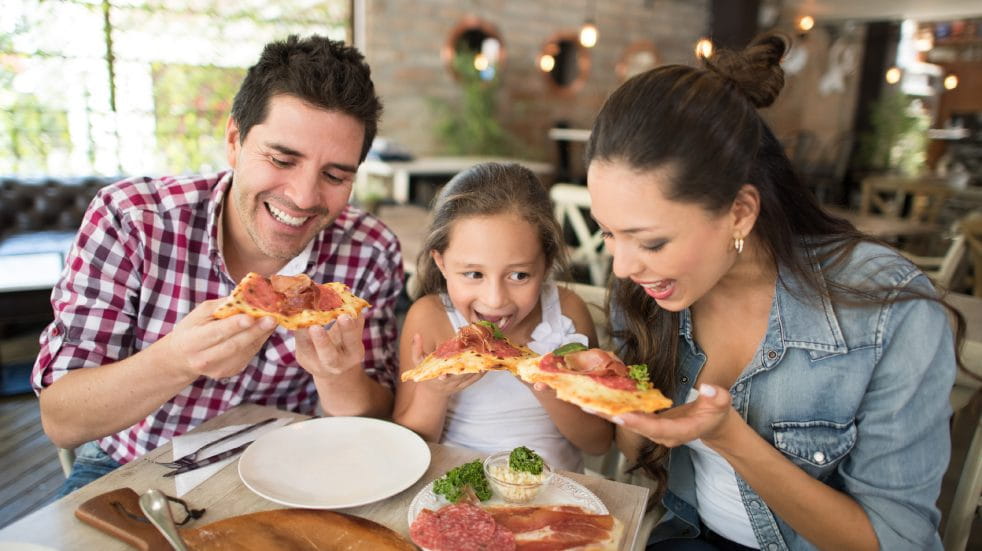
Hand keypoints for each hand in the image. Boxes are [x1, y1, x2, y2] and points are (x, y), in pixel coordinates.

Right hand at [163, 299, 276, 380]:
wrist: (182, 357)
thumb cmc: (192, 329)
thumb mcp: (200, 313)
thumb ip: (222, 306)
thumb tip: (247, 297)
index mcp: (192, 341)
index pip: (216, 333)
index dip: (234, 325)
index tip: (250, 317)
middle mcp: (204, 359)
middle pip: (234, 344)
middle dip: (255, 331)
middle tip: (272, 318)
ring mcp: (218, 369)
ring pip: (245, 351)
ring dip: (261, 335)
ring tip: (272, 321)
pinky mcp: (230, 372)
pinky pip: (249, 355)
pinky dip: (258, 341)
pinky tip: (263, 330)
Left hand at [294, 314, 365, 377]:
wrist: (332, 368)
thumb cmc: (346, 345)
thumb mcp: (354, 334)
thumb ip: (354, 319)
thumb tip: (348, 298)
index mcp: (353, 354)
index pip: (352, 342)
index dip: (348, 330)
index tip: (344, 316)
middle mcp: (335, 363)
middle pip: (329, 356)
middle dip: (322, 342)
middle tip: (315, 327)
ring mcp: (316, 363)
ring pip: (307, 348)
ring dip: (302, 332)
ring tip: (300, 316)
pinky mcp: (302, 357)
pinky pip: (298, 341)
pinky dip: (296, 326)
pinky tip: (295, 313)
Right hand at [410, 334, 483, 395]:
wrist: (434, 392)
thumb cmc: (425, 374)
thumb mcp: (417, 362)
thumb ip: (416, 349)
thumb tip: (417, 335)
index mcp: (437, 376)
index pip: (443, 373)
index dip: (447, 371)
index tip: (452, 366)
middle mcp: (449, 382)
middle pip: (461, 372)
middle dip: (469, 362)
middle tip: (478, 349)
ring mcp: (458, 384)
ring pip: (470, 375)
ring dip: (478, 364)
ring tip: (486, 351)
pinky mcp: (465, 385)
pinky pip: (476, 379)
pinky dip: (483, 371)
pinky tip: (489, 361)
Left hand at [597, 384, 735, 447]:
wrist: (713, 425)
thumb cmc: (717, 413)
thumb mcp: (723, 403)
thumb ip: (717, 397)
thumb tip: (708, 388)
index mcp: (681, 432)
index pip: (658, 429)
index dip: (639, 423)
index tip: (621, 415)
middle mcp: (663, 435)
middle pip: (635, 427)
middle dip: (612, 417)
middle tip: (589, 406)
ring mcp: (655, 432)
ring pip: (628, 423)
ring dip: (607, 413)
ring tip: (584, 402)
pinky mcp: (649, 425)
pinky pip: (630, 417)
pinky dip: (614, 409)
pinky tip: (597, 399)